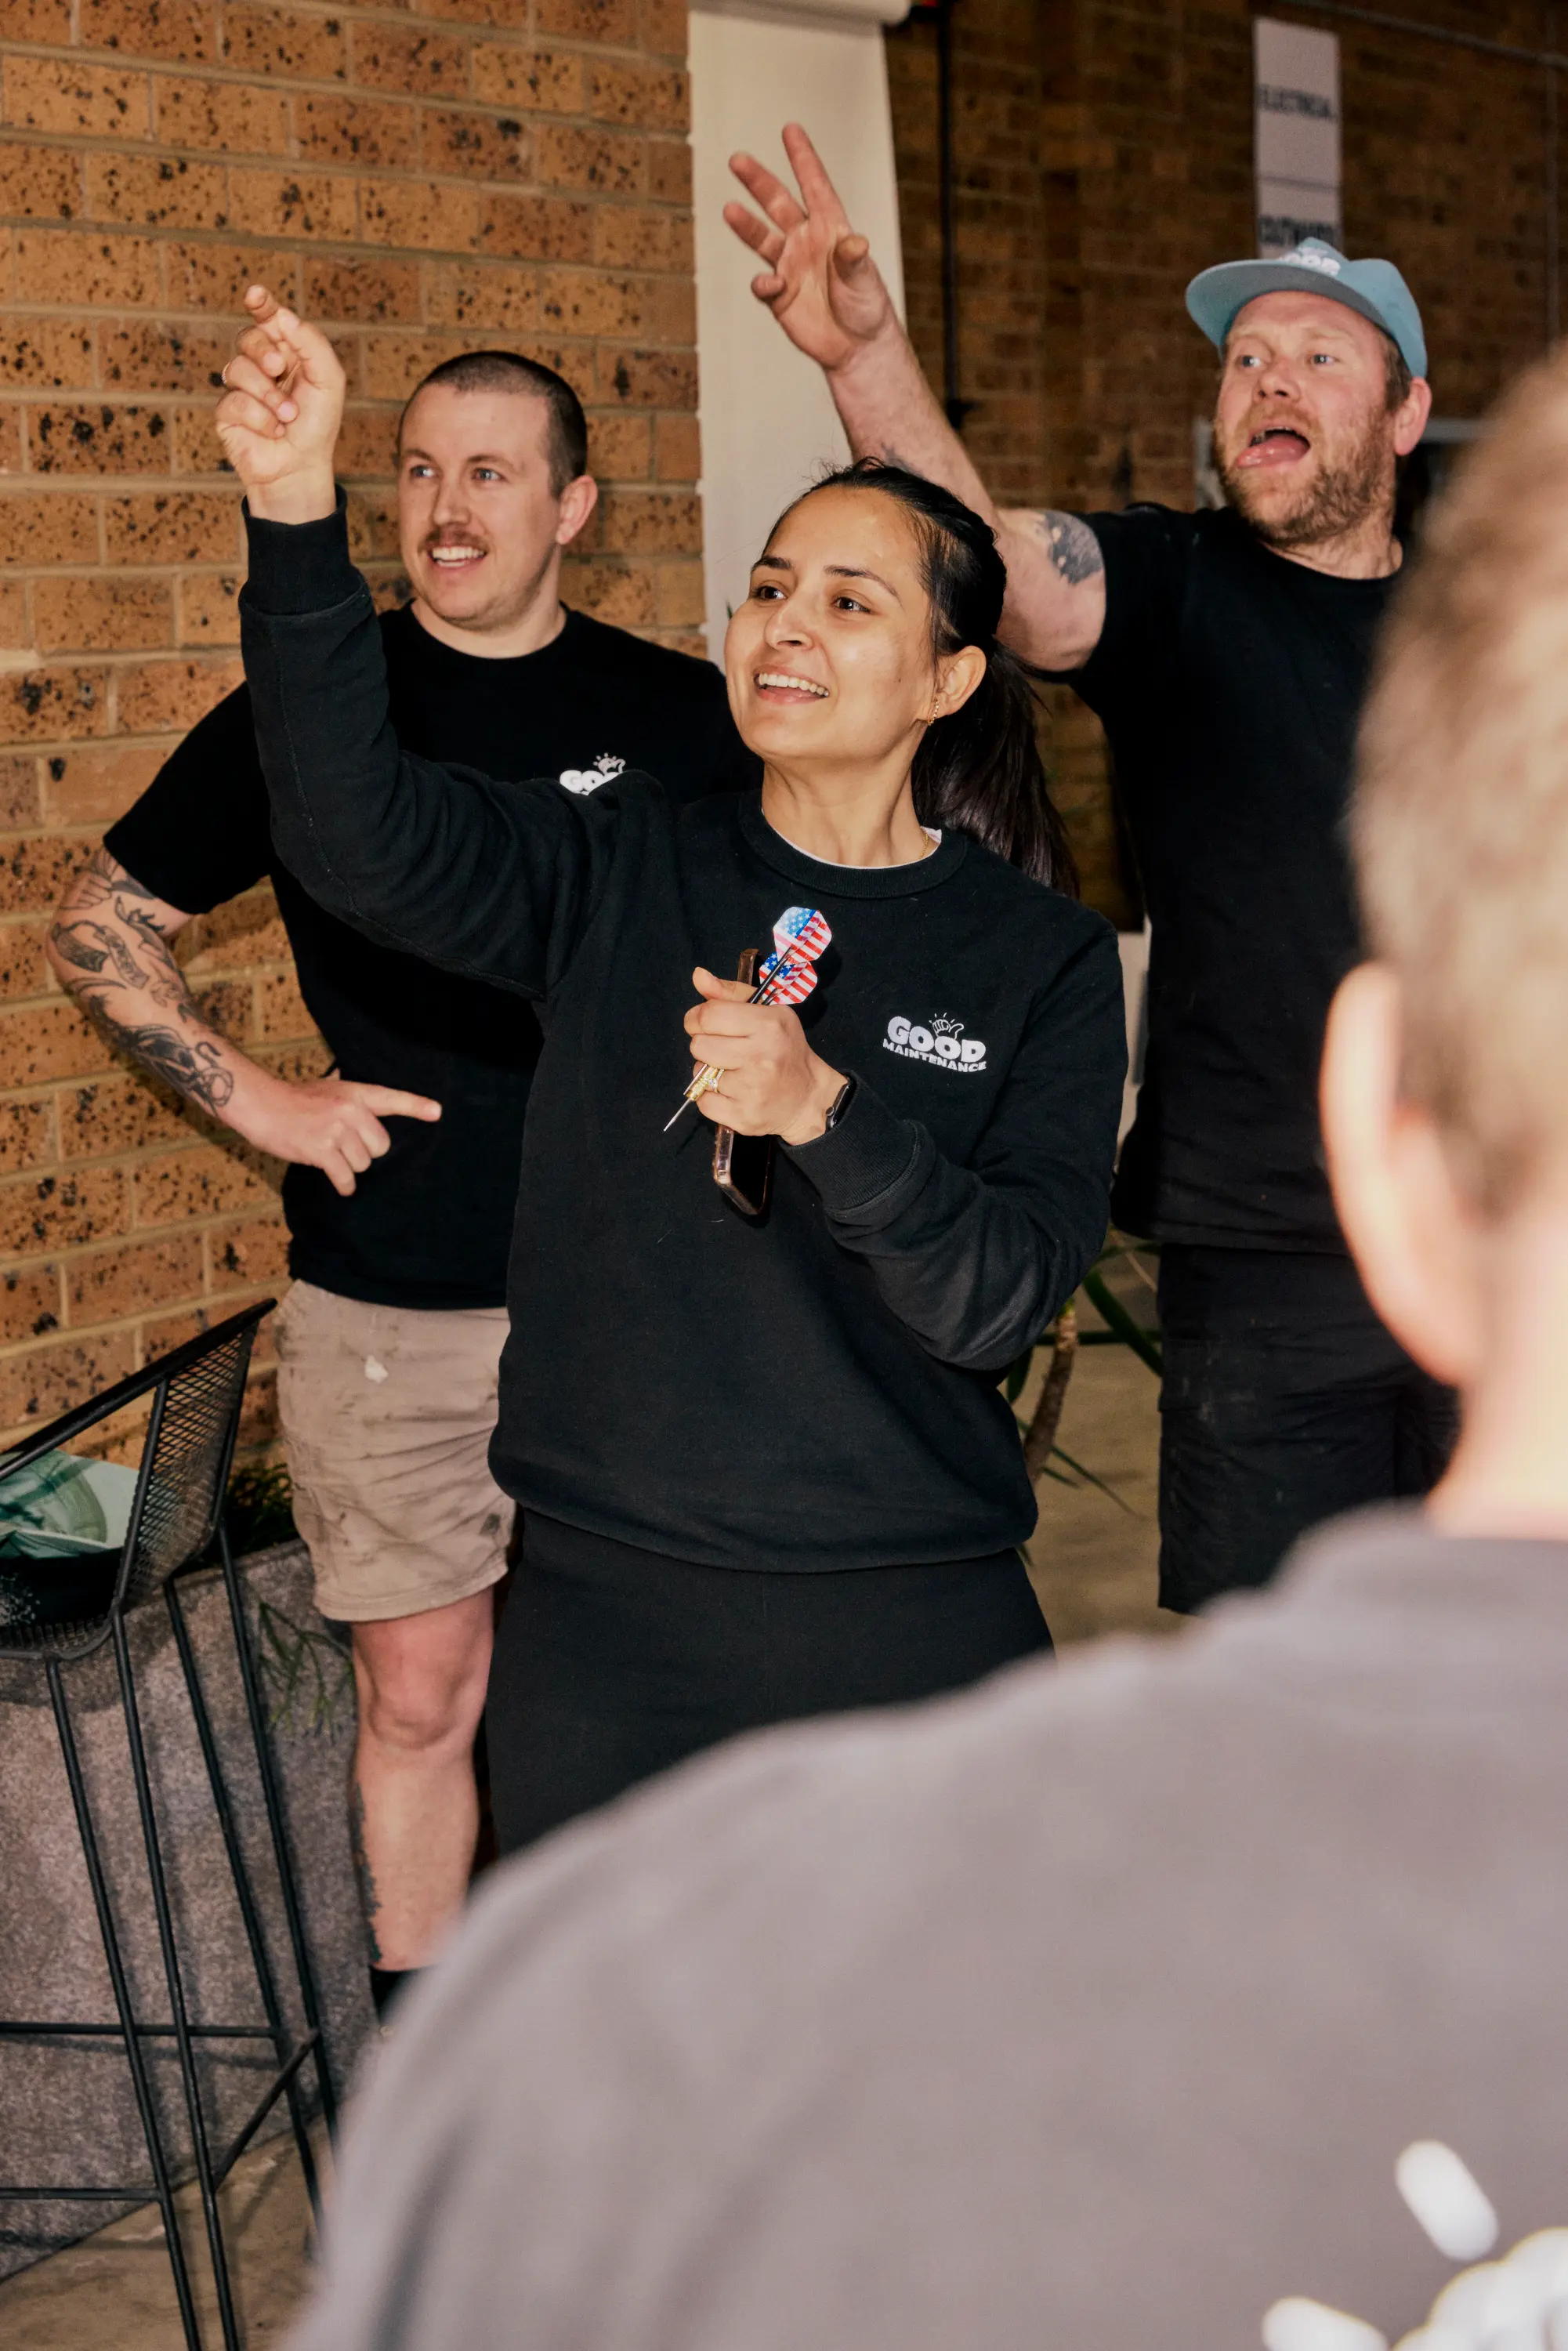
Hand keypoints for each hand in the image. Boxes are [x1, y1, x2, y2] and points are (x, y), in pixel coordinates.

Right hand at [215, 284, 344, 522]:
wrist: (301, 469)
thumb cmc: (317, 426)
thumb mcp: (328, 381)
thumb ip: (311, 344)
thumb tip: (282, 316)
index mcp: (286, 353)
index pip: (268, 319)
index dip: (261, 304)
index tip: (256, 295)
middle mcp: (260, 366)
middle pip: (247, 337)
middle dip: (263, 351)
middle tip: (279, 369)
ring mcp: (241, 388)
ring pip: (237, 368)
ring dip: (268, 395)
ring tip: (288, 417)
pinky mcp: (226, 413)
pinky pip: (233, 402)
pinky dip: (259, 418)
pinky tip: (274, 431)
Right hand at [227, 1068, 439, 1197]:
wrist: (261, 1105)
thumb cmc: (294, 1099)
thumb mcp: (327, 1087)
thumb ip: (349, 1093)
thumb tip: (363, 1094)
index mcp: (354, 1092)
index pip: (391, 1099)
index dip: (416, 1106)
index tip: (437, 1112)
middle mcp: (350, 1110)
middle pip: (381, 1146)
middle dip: (365, 1153)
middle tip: (344, 1147)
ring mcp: (336, 1130)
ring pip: (363, 1164)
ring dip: (350, 1167)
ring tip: (331, 1156)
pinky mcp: (322, 1150)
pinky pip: (345, 1177)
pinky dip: (343, 1185)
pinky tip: (338, 1184)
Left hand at [684, 968, 842, 1145]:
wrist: (807, 1097)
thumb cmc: (784, 1049)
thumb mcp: (767, 1012)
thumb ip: (729, 994)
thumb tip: (698, 975)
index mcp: (768, 1025)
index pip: (709, 1015)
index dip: (697, 1018)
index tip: (705, 1024)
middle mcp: (761, 1056)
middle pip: (699, 1045)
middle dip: (705, 1045)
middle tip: (725, 1050)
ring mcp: (752, 1090)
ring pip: (700, 1074)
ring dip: (710, 1073)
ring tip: (733, 1072)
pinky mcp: (744, 1117)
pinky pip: (703, 1102)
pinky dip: (712, 1097)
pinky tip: (732, 1093)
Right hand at [724, 123, 895, 374]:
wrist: (856, 348)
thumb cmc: (867, 308)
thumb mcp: (864, 281)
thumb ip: (854, 261)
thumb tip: (855, 243)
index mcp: (830, 229)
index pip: (815, 187)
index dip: (803, 159)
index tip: (790, 130)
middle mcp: (806, 241)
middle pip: (778, 204)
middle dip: (759, 182)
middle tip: (737, 159)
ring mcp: (790, 266)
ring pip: (762, 238)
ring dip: (746, 225)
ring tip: (729, 210)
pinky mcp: (780, 295)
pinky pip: (763, 285)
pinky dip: (763, 284)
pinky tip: (770, 286)